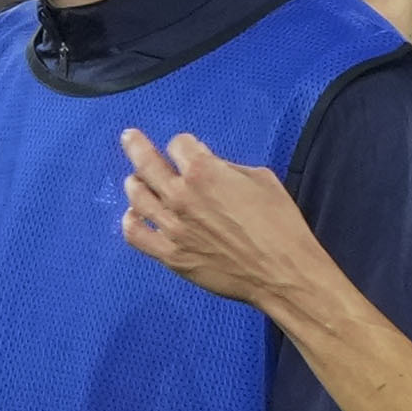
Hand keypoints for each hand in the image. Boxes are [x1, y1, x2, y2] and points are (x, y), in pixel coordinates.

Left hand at [113, 132, 332, 320]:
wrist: (281, 272)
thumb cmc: (279, 223)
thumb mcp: (260, 178)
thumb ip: (226, 166)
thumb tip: (207, 163)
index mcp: (204, 171)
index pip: (178, 145)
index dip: (186, 145)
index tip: (190, 150)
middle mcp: (181, 196)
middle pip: (146, 163)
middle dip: (136, 145)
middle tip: (130, 138)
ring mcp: (172, 227)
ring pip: (136, 196)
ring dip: (134, 183)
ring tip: (135, 180)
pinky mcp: (170, 255)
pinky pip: (135, 234)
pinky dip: (130, 221)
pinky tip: (135, 216)